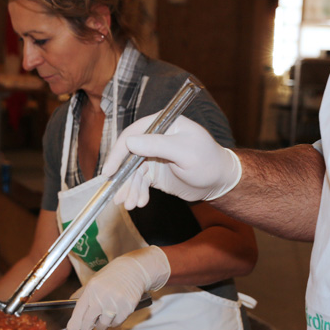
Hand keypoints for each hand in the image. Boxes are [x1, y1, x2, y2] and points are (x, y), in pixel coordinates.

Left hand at [66, 246, 168, 329]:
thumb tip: (71, 305)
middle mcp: (101, 298)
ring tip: (104, 317)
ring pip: (103, 326)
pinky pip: (116, 324)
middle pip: (88, 324)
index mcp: (91, 291)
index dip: (73, 329)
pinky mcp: (126, 309)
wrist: (135, 270)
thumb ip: (82, 294)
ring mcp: (114, 305)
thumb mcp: (94, 280)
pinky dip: (113, 322)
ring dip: (101, 326)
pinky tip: (114, 313)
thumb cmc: (113, 274)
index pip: (78, 315)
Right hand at [103, 113, 241, 209]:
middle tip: (118, 196)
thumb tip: (130, 142)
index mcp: (162, 124)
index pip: (133, 134)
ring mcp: (153, 155)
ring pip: (132, 172)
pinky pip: (139, 182)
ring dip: (129, 189)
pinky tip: (140, 202)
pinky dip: (137, 193)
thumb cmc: (208, 161)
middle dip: (123, 178)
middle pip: (128, 156)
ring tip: (130, 205)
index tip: (109, 171)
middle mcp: (154, 138)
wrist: (220, 181)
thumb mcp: (184, 152)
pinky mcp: (154, 172)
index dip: (119, 153)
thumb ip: (157, 146)